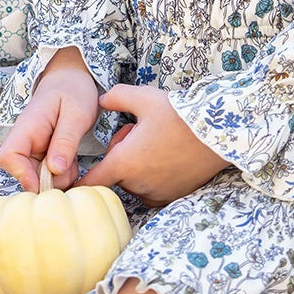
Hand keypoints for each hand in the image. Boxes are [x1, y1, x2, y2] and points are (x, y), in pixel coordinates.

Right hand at [0, 48, 99, 191]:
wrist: (72, 78)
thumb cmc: (73, 90)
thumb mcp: (76, 114)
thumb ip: (65, 141)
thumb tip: (55, 170)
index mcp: (28, 126)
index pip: (8, 156)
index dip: (22, 174)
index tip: (44, 181)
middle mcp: (25, 140)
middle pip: (24, 173)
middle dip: (48, 180)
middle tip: (72, 168)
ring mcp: (33, 148)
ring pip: (37, 177)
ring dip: (58, 178)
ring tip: (74, 160)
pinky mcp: (42, 153)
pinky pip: (48, 173)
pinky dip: (62, 174)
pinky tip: (72, 161)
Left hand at [79, 85, 228, 206]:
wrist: (217, 133)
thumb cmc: (178, 115)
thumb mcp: (143, 97)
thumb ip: (115, 97)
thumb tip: (100, 101)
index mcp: (124, 162)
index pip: (91, 182)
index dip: (81, 180)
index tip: (75, 176)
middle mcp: (138, 184)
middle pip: (114, 177)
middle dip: (118, 157)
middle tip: (134, 133)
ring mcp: (156, 193)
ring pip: (133, 183)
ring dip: (135, 168)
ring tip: (153, 143)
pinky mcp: (172, 196)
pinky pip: (151, 190)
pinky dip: (150, 177)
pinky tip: (164, 156)